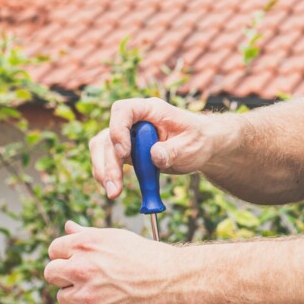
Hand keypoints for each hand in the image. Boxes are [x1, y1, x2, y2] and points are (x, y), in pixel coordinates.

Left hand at [44, 221, 184, 303]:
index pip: (54, 250)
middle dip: (62, 276)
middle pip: (51, 273)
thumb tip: (69, 227)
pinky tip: (114, 300)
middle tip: (81, 277)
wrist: (174, 279)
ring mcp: (88, 292)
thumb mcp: (116, 237)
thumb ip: (86, 234)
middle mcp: (83, 267)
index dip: (64, 255)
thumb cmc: (149, 256)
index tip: (72, 260)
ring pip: (63, 297)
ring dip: (76, 295)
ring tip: (100, 289)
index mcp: (87, 244)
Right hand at [88, 97, 228, 199]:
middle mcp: (135, 120)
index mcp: (151, 110)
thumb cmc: (197, 139)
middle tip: (115, 188)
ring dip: (104, 170)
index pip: (124, 110)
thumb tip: (155, 156)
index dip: (118, 129)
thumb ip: (173, 150)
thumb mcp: (192, 145)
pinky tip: (114, 189)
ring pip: (103, 148)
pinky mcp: (126, 151)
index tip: (124, 153)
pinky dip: (107, 174)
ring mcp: (127, 135)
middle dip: (110, 163)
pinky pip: (107, 159)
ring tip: (113, 193)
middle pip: (109, 135)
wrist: (200, 146)